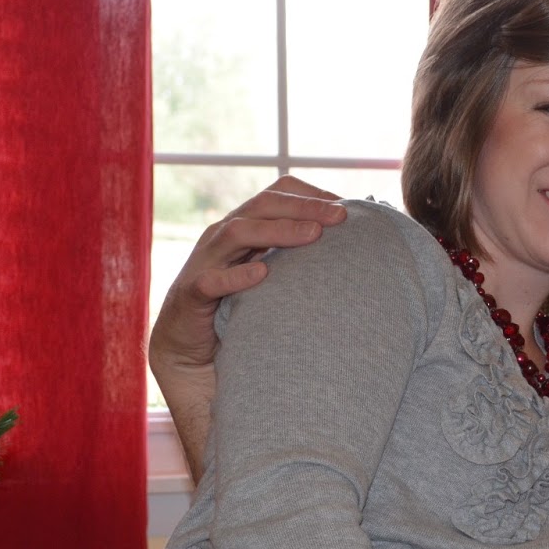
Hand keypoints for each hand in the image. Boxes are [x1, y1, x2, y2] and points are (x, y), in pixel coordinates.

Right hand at [151, 176, 345, 475]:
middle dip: (303, 207)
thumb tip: (358, 254)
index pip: (275, 193)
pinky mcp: (190, 295)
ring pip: (237, 232)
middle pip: (261, 205)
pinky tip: (262, 273)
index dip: (309, 194)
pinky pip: (211, 280)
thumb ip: (304, 261)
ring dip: (277, 231)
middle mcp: (222, 237)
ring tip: (313, 235)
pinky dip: (236, 275)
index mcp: (245, 226)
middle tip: (341, 217)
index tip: (346, 205)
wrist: (190, 355)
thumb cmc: (241, 313)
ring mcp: (204, 262)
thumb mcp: (277, 280)